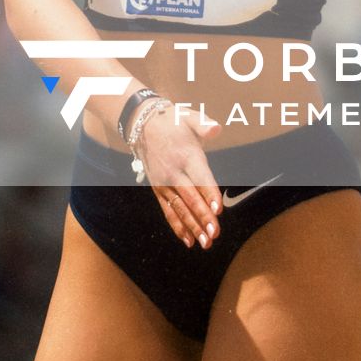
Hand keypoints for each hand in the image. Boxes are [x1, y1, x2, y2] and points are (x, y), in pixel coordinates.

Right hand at [137, 105, 223, 248]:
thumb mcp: (190, 117)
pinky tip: (188, 240)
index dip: (209, 193)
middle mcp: (173, 172)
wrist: (142, 125)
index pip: (200, 177)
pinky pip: (168, 211)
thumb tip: (216, 129)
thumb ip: (204, 125)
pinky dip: (177, 227)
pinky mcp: (158, 190)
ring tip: (205, 242)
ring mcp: (164, 183)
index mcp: (186, 155)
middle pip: (190, 198)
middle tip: (215, 234)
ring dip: (192, 227)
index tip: (218, 209)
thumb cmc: (172, 122)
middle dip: (203, 217)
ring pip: (179, 209)